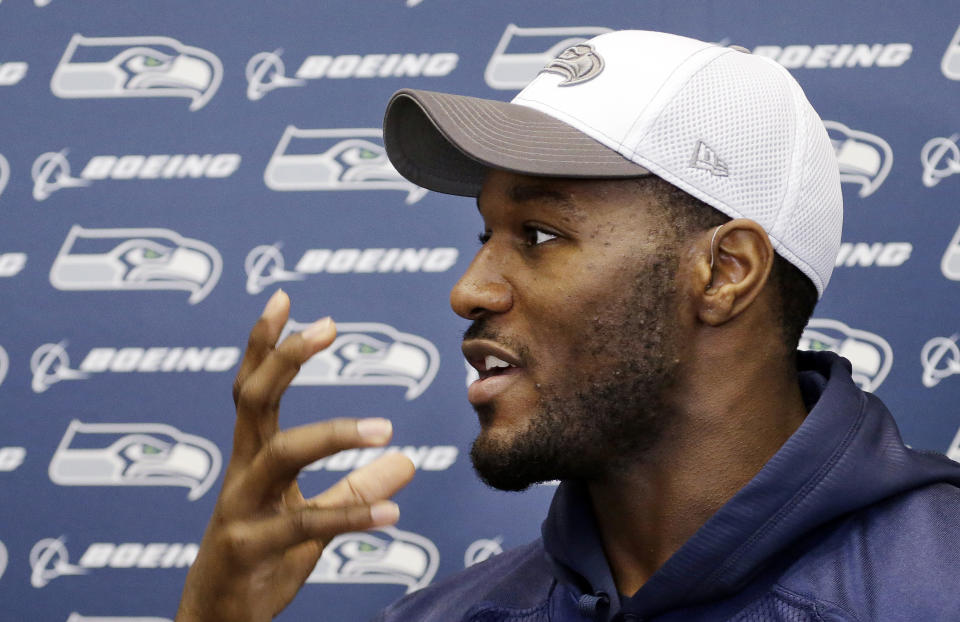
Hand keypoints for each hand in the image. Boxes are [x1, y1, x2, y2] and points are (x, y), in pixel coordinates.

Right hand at [176, 290, 415, 621]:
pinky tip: (393, 514)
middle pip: (254, 401)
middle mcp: (240, 473)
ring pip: (281, 455)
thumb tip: (407, 460)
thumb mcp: (313, 520)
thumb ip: (354, 489)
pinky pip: (304, 525)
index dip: (266, 344)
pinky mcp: (249, 549)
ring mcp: (240, 510)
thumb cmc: (260, 562)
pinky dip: (351, 517)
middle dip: (286, 359)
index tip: (284, 298)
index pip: (253, 388)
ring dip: (334, 434)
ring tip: (387, 429)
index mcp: (251, 458)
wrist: (218, 621)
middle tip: (326, 326)